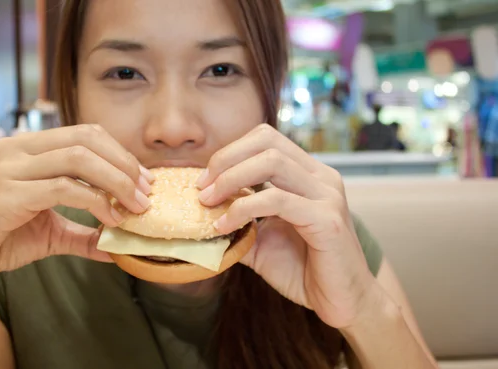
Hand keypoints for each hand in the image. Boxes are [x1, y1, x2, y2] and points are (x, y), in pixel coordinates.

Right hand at [0, 125, 153, 294]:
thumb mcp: (49, 232)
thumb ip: (83, 232)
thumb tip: (118, 246)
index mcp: (26, 147)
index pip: (85, 134)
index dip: (120, 155)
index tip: (143, 181)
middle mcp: (16, 149)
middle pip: (87, 139)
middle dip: (124, 166)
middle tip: (145, 194)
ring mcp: (8, 169)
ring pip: (78, 159)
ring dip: (116, 183)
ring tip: (135, 207)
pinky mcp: (5, 195)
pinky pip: (62, 189)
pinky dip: (94, 202)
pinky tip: (109, 219)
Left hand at [197, 124, 376, 328]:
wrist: (342, 302)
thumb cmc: (304, 270)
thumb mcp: (262, 241)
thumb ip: (239, 222)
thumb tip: (202, 214)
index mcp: (308, 175)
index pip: (266, 138)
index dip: (230, 152)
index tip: (205, 179)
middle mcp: (321, 177)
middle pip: (267, 141)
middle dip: (226, 159)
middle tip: (201, 187)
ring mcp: (327, 195)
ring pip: (272, 162)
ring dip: (231, 179)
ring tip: (208, 203)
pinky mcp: (327, 219)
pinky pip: (277, 200)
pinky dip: (243, 209)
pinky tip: (224, 225)